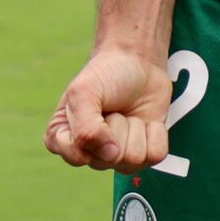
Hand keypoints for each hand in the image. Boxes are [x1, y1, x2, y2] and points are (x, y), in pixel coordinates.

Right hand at [47, 36, 170, 173]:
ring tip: (127, 112)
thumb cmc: (105, 74)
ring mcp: (119, 156)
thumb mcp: (84, 93)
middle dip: (116, 127)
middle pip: (109, 159)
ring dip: (135, 129)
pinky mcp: (145, 153)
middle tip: (113, 108)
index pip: (76, 157)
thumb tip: (110, 156)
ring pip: (133, 160)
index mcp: (64, 139)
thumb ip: (85, 128)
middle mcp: (90, 153)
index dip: (91, 136)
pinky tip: (147, 121)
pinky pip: (155, 155)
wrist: (139, 61)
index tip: (93, 110)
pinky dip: (155, 133)